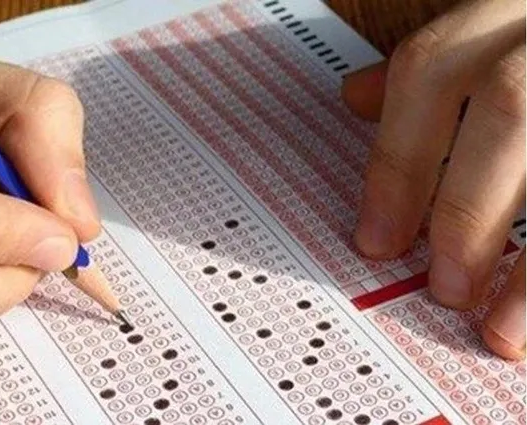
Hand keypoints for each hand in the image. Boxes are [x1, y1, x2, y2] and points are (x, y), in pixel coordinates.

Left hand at [342, 0, 524, 358]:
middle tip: (445, 288)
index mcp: (510, 6)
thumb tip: (356, 97)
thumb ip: (439, 70)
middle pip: (508, 107)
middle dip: (467, 209)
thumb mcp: (496, 29)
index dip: (396, 163)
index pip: (431, 70)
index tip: (376, 241)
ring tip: (503, 327)